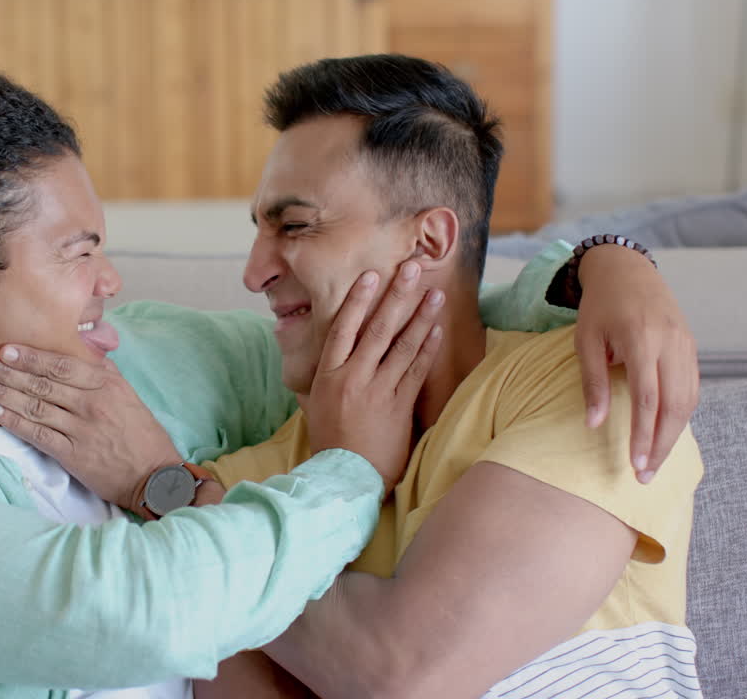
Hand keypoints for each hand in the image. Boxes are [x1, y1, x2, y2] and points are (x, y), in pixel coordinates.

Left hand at [0, 345, 181, 508]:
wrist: (154, 475)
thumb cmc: (140, 433)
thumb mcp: (127, 393)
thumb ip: (101, 372)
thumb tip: (77, 348)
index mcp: (105, 383)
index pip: (60, 365)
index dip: (30, 356)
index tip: (5, 349)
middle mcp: (92, 402)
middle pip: (41, 383)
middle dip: (6, 371)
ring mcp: (81, 429)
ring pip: (35, 405)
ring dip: (3, 393)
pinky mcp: (73, 454)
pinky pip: (37, 434)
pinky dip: (14, 422)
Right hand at [300, 262, 444, 490]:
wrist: (345, 478)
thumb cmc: (328, 442)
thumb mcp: (314, 404)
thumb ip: (318, 374)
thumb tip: (310, 347)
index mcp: (328, 374)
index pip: (343, 327)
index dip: (358, 300)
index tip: (372, 276)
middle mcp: (354, 377)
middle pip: (378, 328)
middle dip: (396, 296)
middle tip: (411, 269)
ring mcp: (378, 390)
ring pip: (402, 346)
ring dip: (420, 317)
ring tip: (434, 294)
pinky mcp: (399, 406)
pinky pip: (416, 371)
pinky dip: (427, 349)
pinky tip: (436, 330)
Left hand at [575, 245, 698, 482]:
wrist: (628, 271)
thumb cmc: (600, 307)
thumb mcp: (585, 340)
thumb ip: (592, 382)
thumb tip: (593, 424)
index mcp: (642, 340)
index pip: (648, 399)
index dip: (643, 436)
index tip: (635, 465)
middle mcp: (670, 344)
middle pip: (674, 406)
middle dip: (662, 445)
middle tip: (646, 475)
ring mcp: (685, 346)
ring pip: (688, 401)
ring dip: (674, 434)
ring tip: (655, 461)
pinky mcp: (691, 348)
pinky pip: (691, 388)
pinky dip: (681, 414)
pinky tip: (666, 432)